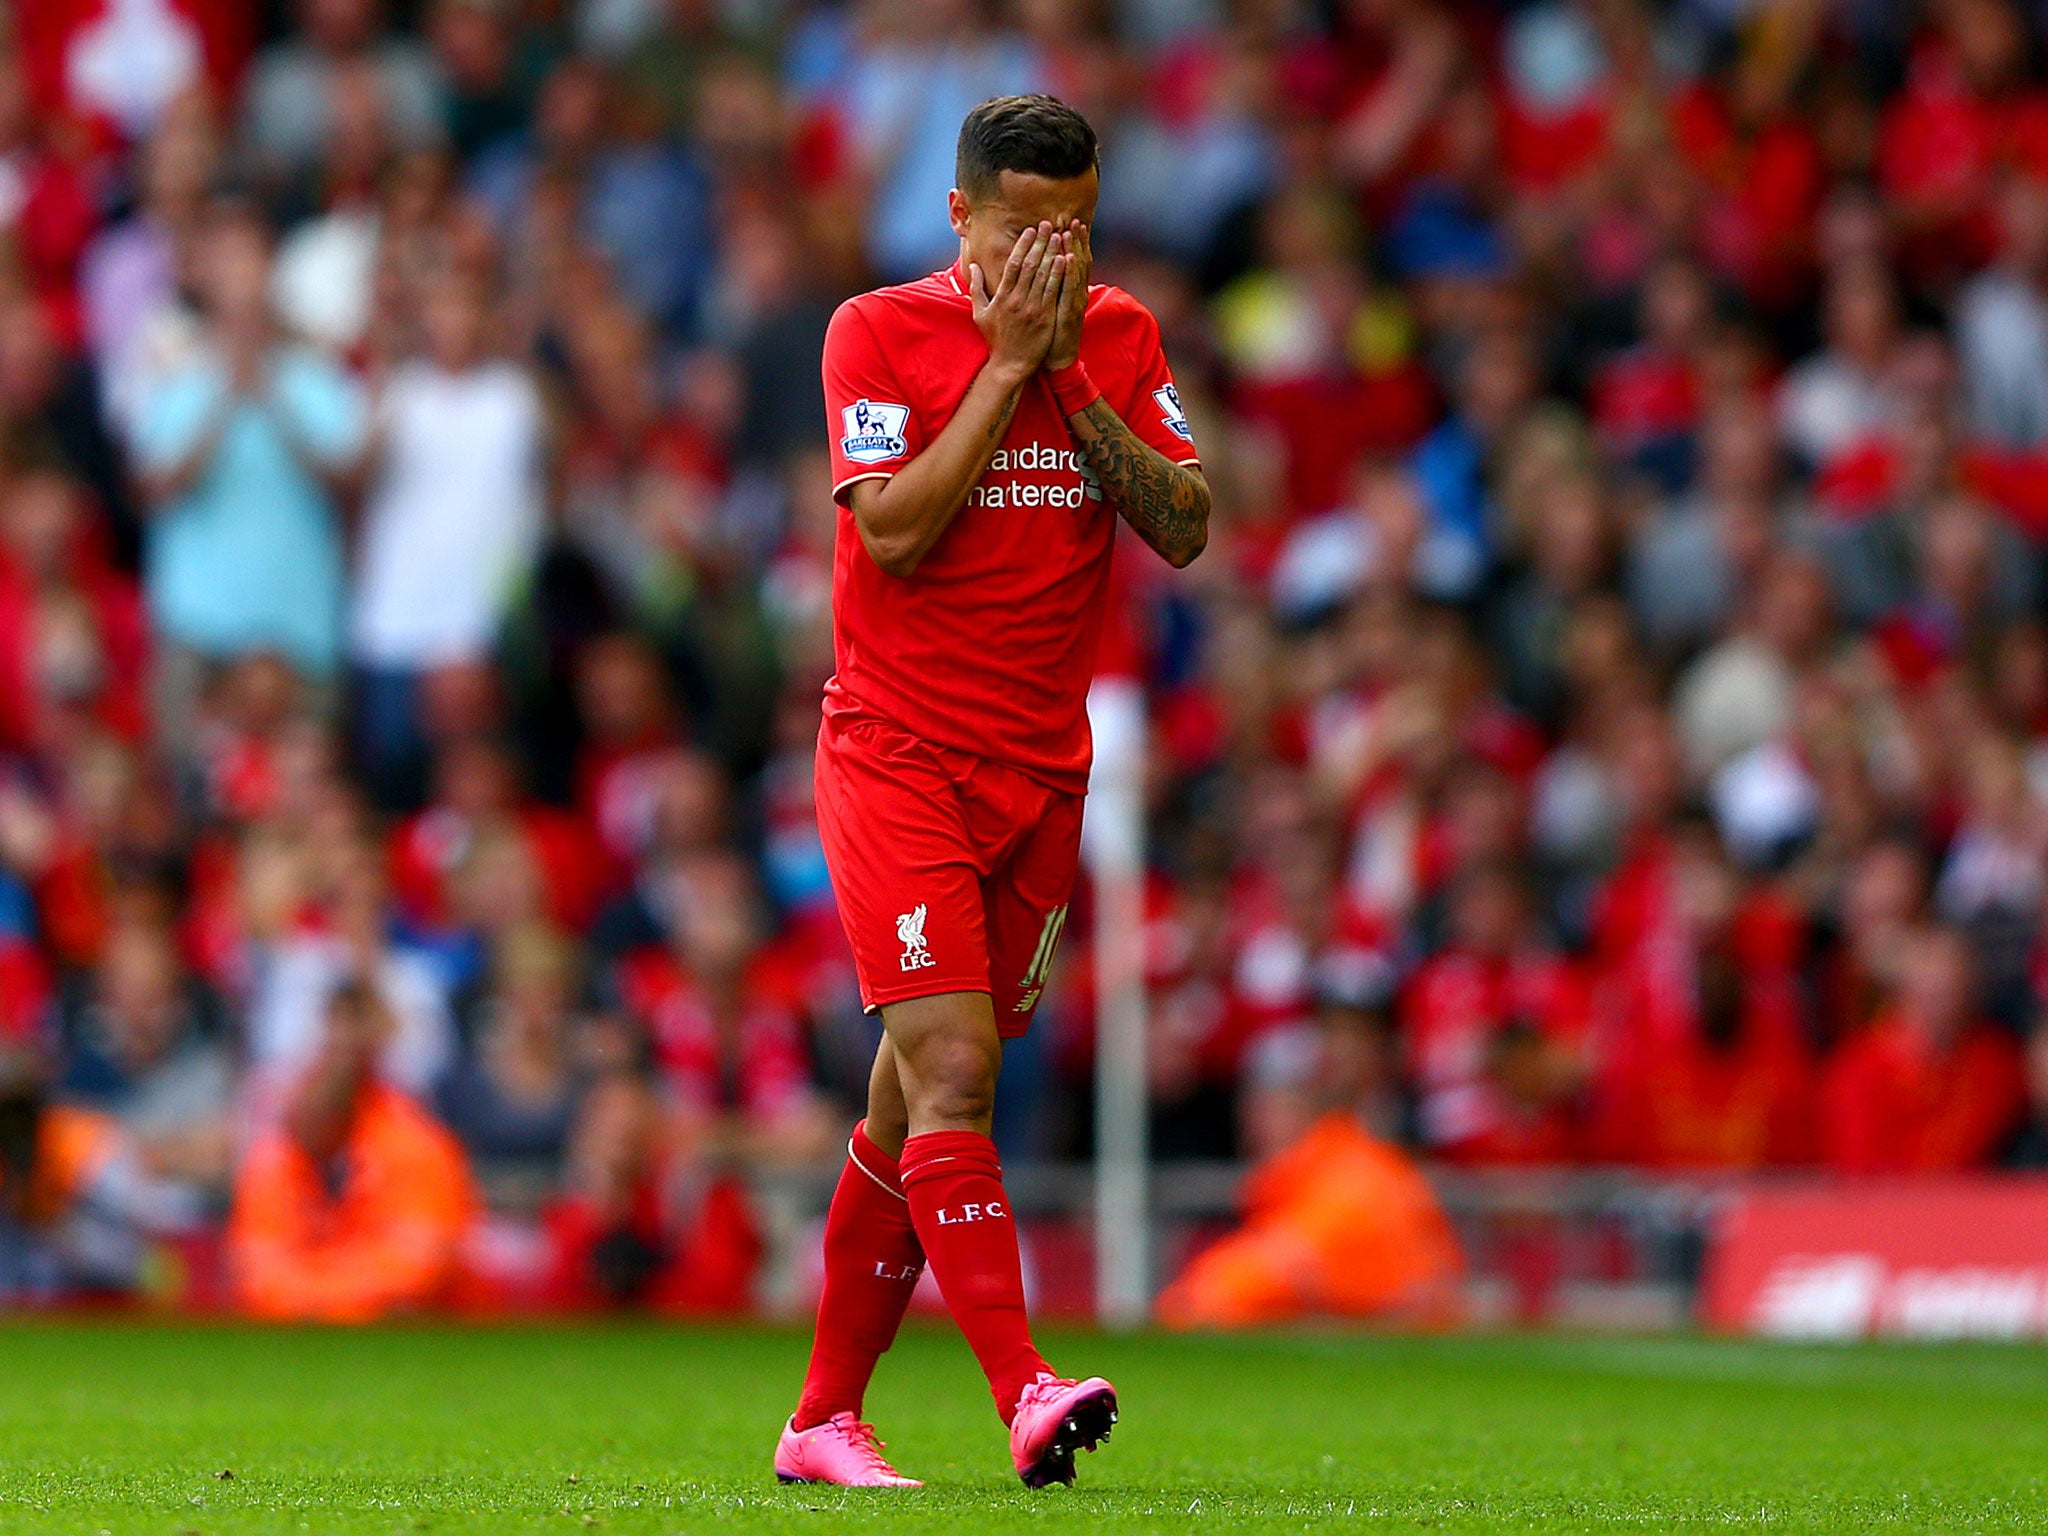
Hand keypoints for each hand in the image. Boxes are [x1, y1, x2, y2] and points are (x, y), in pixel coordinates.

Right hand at [971, 222, 1065, 380]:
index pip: (1013, 264)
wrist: (1010, 365)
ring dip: (1052, 252)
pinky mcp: (1045, 318)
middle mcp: (1017, 300)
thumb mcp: (980, 313)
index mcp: (1002, 296)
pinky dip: (1060, 274)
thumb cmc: (995, 339)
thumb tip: (974, 266)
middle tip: (1048, 224)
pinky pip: (1054, 291)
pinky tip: (1066, 259)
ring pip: (1043, 275)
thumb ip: (976, 288)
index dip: (1023, 244)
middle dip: (1040, 242)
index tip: (1030, 230)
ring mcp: (1032, 309)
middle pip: (1030, 264)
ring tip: (1059, 235)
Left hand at [1045, 221, 1090, 370]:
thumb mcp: (1053, 307)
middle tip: (1073, 220)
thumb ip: (1052, 288)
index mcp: (1070, 291)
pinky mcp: (1069, 314)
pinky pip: (1069, 290)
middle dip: (1075, 241)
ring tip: (1070, 232)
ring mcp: (1074, 303)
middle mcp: (1075, 294)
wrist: (1058, 359)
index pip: (1072, 262)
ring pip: (1075, 272)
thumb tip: (1049, 272)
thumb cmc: (1051, 333)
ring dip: (1073, 250)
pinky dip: (1069, 274)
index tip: (1069, 224)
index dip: (1073, 243)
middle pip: (1077, 262)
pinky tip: (1068, 258)